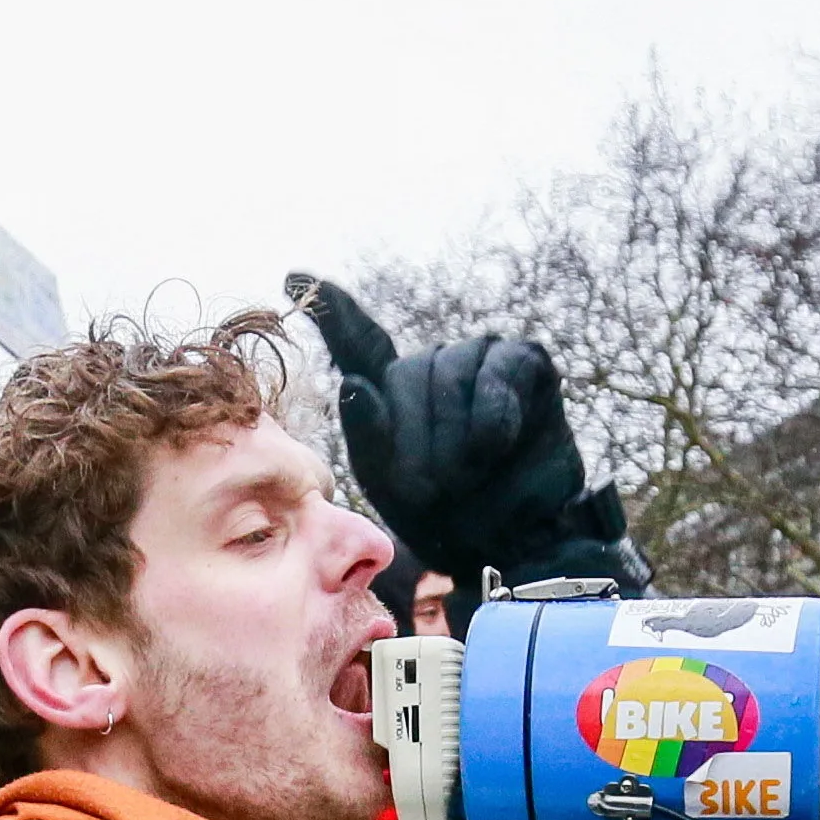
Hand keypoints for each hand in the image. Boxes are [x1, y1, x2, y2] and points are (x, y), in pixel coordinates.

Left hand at [289, 274, 644, 600]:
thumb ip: (368, 434)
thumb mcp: (389, 481)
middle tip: (435, 490)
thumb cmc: (444, 514)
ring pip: (448, 378)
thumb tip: (354, 382)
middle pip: (404, 377)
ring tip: (467, 476)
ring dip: (454, 441)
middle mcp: (434, 362)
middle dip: (416, 441)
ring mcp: (480, 356)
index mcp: (392, 387)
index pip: (358, 340)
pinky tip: (497, 450)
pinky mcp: (524, 362)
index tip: (294, 276)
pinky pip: (495, 382)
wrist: (508, 543)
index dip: (332, 310)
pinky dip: (492, 424)